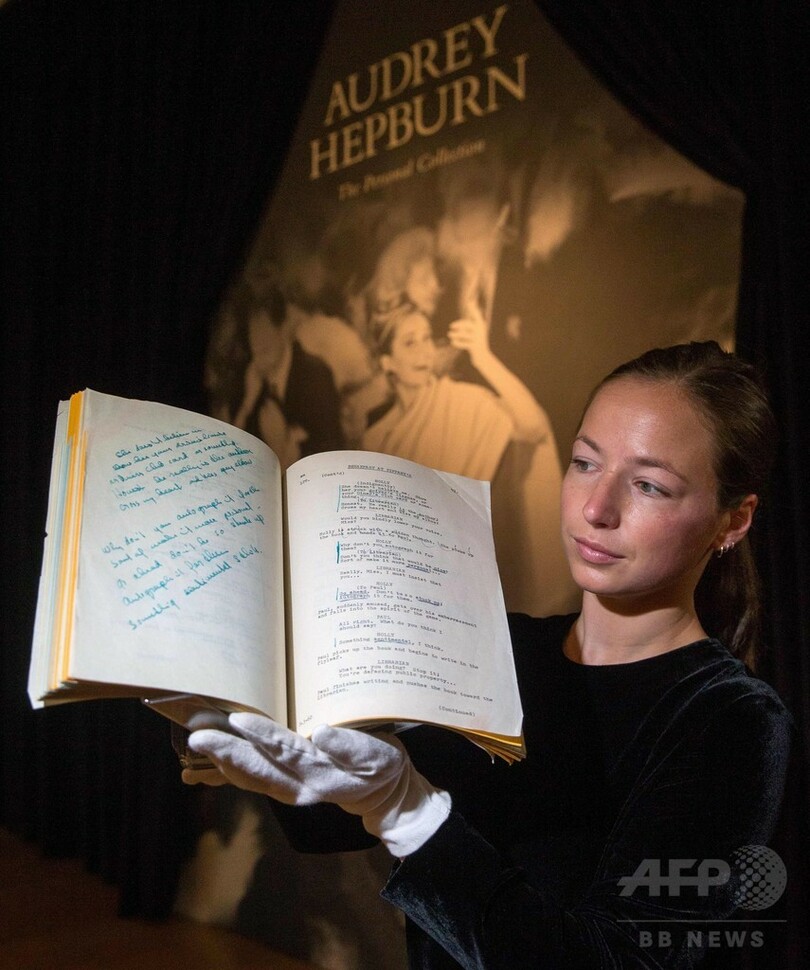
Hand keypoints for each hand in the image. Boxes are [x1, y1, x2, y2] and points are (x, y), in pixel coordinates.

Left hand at [185, 714, 450, 856]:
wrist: (384, 797)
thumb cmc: (382, 767)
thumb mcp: (379, 756)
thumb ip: (352, 748)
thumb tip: (319, 733)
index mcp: (321, 775)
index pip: (288, 752)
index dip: (263, 737)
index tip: (239, 720)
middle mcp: (299, 787)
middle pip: (258, 768)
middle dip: (227, 751)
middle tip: (198, 734)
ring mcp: (288, 790)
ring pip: (249, 776)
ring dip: (222, 759)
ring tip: (197, 741)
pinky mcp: (283, 787)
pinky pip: (251, 780)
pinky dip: (227, 770)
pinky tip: (208, 759)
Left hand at [448, 303, 490, 368]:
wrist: (483, 357)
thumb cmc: (475, 343)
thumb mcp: (473, 332)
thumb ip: (468, 323)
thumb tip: (463, 314)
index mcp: (481, 325)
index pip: (476, 315)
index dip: (473, 309)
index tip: (470, 301)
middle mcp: (481, 331)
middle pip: (468, 325)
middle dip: (459, 325)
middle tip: (451, 326)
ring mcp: (478, 339)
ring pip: (465, 335)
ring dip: (456, 335)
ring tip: (449, 335)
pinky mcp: (475, 348)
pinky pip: (465, 344)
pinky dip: (458, 343)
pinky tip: (452, 343)